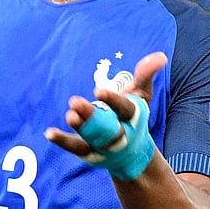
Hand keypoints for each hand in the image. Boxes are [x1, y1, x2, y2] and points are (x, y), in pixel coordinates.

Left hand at [46, 52, 165, 179]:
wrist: (131, 150)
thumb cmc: (134, 115)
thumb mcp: (141, 94)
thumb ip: (145, 74)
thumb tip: (160, 56)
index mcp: (134, 118)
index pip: (124, 109)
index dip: (112, 101)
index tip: (98, 91)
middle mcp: (120, 135)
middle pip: (106, 128)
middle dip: (91, 117)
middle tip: (74, 103)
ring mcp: (103, 146)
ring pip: (90, 139)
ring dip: (79, 128)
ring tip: (69, 115)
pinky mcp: (88, 152)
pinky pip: (75, 147)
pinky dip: (62, 141)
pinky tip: (49, 132)